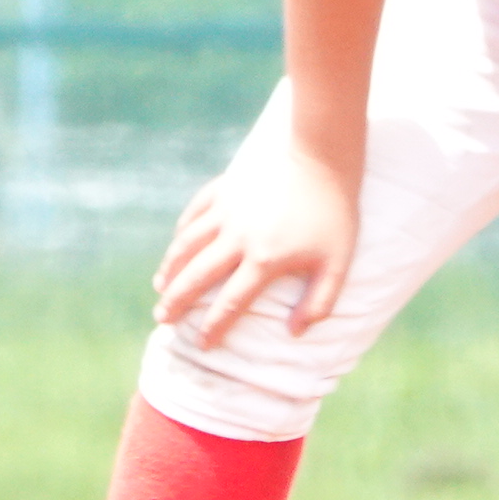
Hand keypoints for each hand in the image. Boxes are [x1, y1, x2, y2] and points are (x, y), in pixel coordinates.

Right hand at [152, 154, 361, 346]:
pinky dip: (182, 233)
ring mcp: (226, 212)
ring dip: (170, 269)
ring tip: (160, 287)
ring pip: (187, 246)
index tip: (201, 344)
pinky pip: (194, 214)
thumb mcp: (338, 262)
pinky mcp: (224, 189)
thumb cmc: (335, 211)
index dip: (213, 327)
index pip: (231, 303)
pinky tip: (177, 245)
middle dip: (176, 302)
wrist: (322, 154)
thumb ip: (320, 301)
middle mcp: (237, 238)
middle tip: (162, 320)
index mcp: (264, 260)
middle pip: (196, 277)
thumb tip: (295, 332)